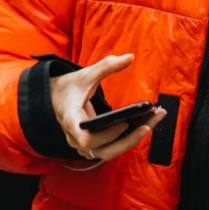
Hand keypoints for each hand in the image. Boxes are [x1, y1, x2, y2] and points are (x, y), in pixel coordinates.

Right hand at [50, 53, 165, 161]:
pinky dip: (127, 139)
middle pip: (103, 151)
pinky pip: (110, 148)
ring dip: (131, 140)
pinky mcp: (91, 145)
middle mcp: (76, 137)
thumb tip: (130, 57)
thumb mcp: (85, 74)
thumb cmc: (69, 87)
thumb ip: (106, 66)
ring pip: (109, 152)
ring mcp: (83, 145)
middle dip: (128, 140)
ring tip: (152, 122)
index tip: (123, 123)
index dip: (106, 135)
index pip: (86, 138)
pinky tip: (145, 125)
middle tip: (148, 125)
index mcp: (72, 120)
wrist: (56, 97)